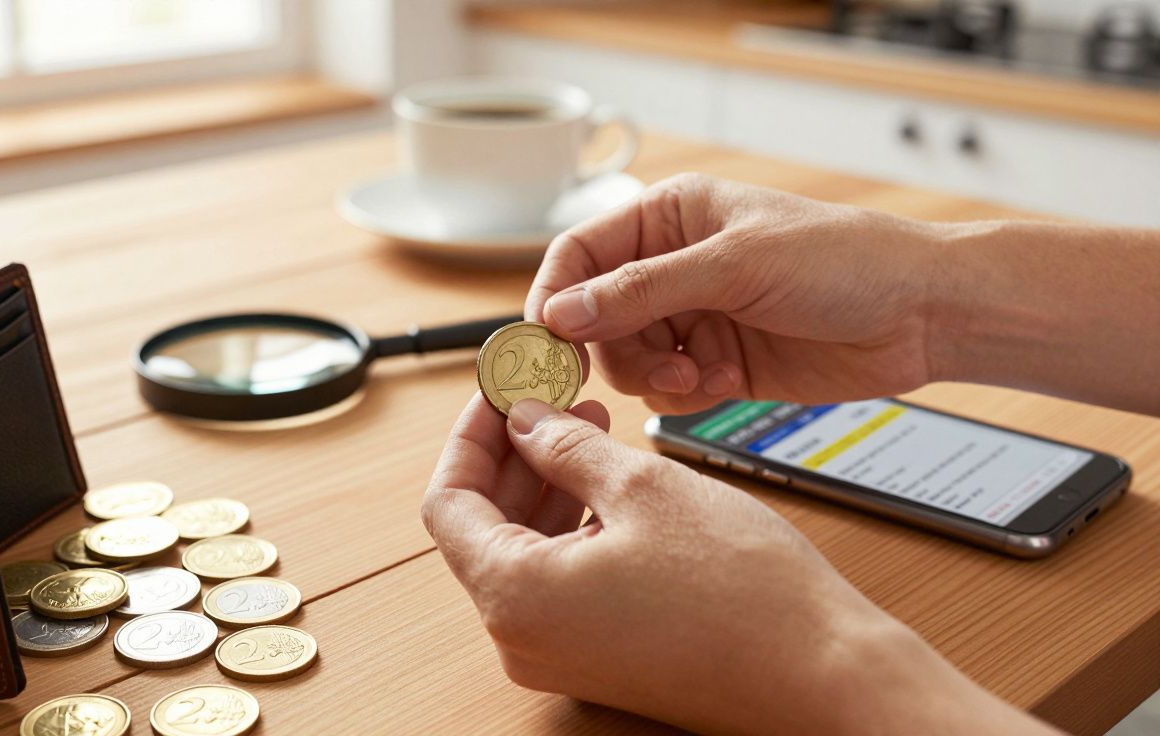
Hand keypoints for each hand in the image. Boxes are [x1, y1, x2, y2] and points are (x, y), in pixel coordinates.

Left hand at [422, 395, 1054, 733]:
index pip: (447, 501)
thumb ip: (564, 448)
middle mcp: (522, 638)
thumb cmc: (745, 593)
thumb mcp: (642, 487)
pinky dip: (571, 527)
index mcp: (515, 597)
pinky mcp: (598, 658)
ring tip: (589, 429)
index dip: (470, 434)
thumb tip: (524, 421)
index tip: (498, 392)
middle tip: (548, 400)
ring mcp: (559, 655)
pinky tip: (611, 485)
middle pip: (480, 528)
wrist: (822, 673)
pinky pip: (558, 583)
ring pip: (522, 552)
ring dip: (545, 487)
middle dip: (512, 454)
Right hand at [526, 174, 946, 413]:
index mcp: (671, 218)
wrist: (922, 315)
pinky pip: (668, 387)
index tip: (544, 343)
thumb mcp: (734, 265)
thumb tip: (560, 313)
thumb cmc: (845, 260)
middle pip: (596, 315)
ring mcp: (696, 317)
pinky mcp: (718, 363)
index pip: (580, 254)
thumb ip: (641, 290)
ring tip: (698, 375)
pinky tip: (722, 382)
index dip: (556, 297)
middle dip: (613, 347)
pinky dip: (684, 393)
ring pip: (628, 357)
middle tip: (648, 366)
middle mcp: (675, 266)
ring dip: (653, 374)